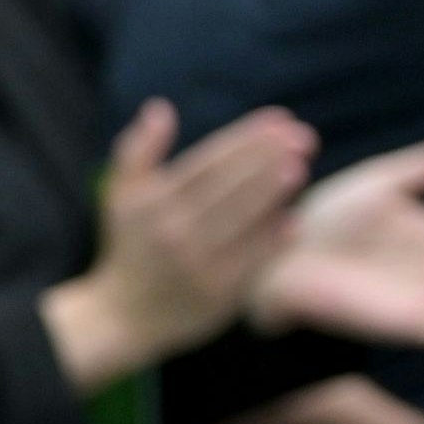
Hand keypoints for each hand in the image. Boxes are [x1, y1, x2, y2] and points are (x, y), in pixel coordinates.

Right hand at [44, 102, 310, 388]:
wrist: (124, 315)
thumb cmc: (130, 248)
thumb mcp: (120, 197)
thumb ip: (138, 151)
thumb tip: (161, 108)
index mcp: (152, 202)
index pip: (207, 161)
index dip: (244, 139)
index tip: (278, 120)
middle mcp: (172, 230)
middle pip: (227, 186)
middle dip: (266, 158)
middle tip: (303, 136)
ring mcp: (195, 263)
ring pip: (241, 220)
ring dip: (272, 192)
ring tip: (299, 166)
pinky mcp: (216, 294)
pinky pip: (250, 261)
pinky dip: (271, 241)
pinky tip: (292, 221)